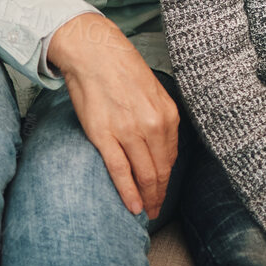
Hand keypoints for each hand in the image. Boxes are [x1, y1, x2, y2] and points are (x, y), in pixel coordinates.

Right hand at [48, 11, 180, 216]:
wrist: (95, 53)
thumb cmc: (122, 70)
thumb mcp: (153, 93)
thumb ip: (159, 120)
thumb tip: (159, 147)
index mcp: (168, 114)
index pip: (170, 158)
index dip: (167, 179)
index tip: (163, 192)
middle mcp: (153, 125)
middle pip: (160, 171)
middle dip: (159, 195)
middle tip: (156, 210)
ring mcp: (129, 131)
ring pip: (143, 175)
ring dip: (147, 198)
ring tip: (145, 212)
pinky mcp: (104, 135)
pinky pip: (119, 171)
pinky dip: (128, 192)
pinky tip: (133, 206)